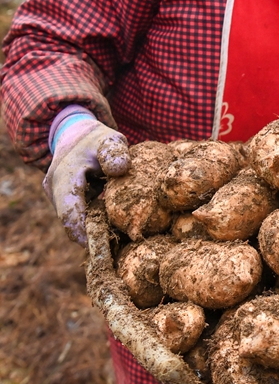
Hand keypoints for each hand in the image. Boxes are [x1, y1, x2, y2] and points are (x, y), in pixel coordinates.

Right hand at [43, 108, 129, 246]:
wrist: (75, 134)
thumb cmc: (96, 140)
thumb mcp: (109, 140)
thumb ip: (115, 152)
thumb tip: (120, 168)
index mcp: (64, 175)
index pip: (69, 211)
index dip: (83, 232)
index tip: (101, 246)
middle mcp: (53, 187)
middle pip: (69, 221)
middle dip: (90, 235)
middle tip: (114, 249)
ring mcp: (54, 195)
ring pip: (71, 220)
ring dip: (90, 229)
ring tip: (115, 238)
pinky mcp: (60, 200)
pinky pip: (74, 215)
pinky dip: (89, 221)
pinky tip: (109, 226)